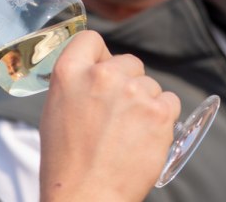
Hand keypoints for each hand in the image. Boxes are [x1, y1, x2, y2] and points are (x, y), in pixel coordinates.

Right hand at [38, 30, 180, 201]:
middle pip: (128, 61)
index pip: (91, 39)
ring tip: (127, 132)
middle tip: (116, 113)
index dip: (99, 55)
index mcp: (69, 71)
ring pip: (150, 84)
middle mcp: (102, 75)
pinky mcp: (159, 112)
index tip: (102, 69)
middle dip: (126, 82)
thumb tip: (99, 68)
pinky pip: (169, 101)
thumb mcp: (56, 108)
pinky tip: (144, 135)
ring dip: (144, 102)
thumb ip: (77, 81)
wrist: (87, 195)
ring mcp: (133, 92)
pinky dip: (162, 116)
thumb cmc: (67, 160)